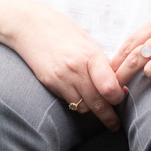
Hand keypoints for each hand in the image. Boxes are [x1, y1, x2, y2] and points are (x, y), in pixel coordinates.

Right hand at [0, 0, 126, 129]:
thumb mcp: (88, 44)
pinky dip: (76, 103)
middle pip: (98, 103)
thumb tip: (118, 86)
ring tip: (98, 108)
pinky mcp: (49, 84)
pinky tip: (80, 97)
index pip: (109, 88)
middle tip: (115, 124)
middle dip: (109, 117)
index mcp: (90, 56)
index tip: (121, 99)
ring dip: (92, 110)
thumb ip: (102, 65)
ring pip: (83, 107)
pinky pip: (68, 102)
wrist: (29, 25)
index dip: (118, 98)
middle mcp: (75, 70)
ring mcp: (60, 78)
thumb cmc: (63, 31)